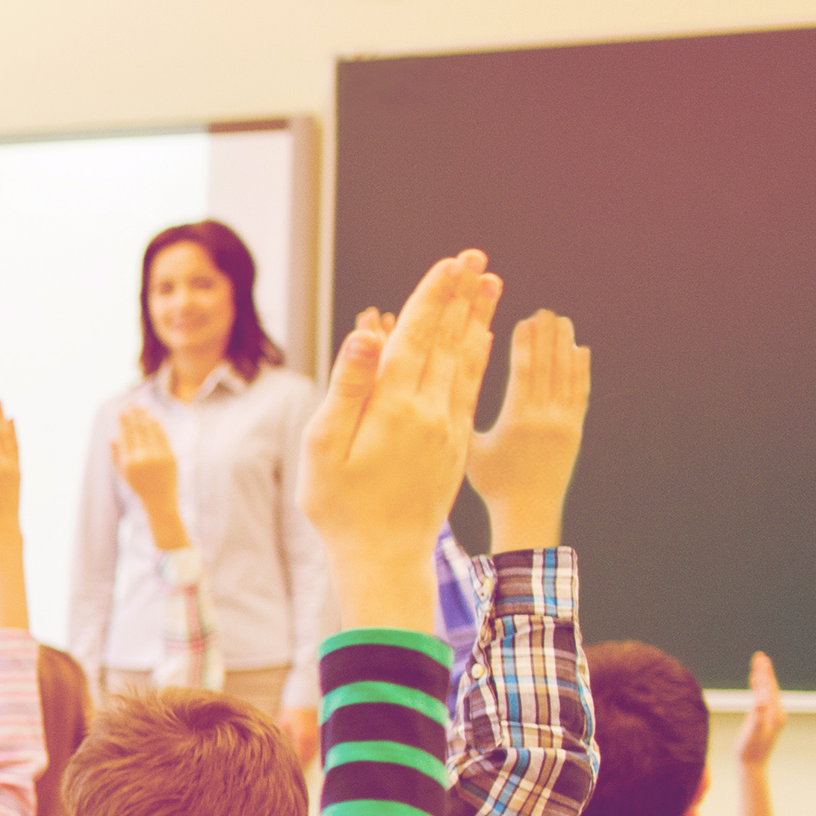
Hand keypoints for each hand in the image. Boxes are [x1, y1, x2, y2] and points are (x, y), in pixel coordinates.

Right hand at [113, 408, 184, 548]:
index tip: (122, 411)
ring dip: (146, 417)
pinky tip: (153, 418)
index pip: (126, 436)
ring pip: (151, 431)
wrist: (160, 500)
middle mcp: (143, 458)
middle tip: (132, 404)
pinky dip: (158, 426)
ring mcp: (158, 457)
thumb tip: (111, 438)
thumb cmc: (139, 487)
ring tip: (142, 407)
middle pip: (138, 430)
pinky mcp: (170, 456)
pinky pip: (163, 437)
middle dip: (135, 415)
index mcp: (129, 462)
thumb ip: (116, 456)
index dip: (124, 422)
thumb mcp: (123, 474)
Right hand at [304, 251, 498, 624]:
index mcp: (395, 407)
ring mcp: (447, 428)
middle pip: (449, 341)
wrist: (384, 556)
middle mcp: (430, 411)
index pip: (418, 337)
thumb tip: (368, 333)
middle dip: (461, 297)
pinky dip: (478, 358)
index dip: (433, 297)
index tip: (449, 263)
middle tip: (478, 259)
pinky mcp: (454, 445)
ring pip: (467, 361)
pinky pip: (471, 389)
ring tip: (490, 285)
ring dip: (477, 319)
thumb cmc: (340, 506)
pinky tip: (484, 340)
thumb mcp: (324, 448)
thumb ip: (348, 387)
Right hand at [465, 309, 588, 551]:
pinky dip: (581, 369)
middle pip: (549, 367)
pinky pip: (580, 392)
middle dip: (548, 336)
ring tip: (562, 321)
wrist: (527, 512)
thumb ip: (462, 417)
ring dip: (566, 345)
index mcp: (517, 421)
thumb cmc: (491, 483)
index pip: (524, 371)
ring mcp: (564, 423)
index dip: (526, 343)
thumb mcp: (469, 450)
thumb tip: (445, 385)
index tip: (525, 318)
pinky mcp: (574, 430)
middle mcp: (545, 418)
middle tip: (545, 311)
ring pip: (567, 375)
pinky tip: (580, 350)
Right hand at [741, 650, 786, 770]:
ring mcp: (772, 716)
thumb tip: (760, 702)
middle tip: (760, 656)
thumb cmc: (749, 750)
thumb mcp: (752, 733)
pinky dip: (759, 688)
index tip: (759, 659)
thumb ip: (757, 717)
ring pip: (768, 691)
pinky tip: (755, 684)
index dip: (763, 673)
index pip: (768, 688)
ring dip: (763, 677)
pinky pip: (763, 698)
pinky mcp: (766, 719)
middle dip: (765, 671)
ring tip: (759, 665)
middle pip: (770, 687)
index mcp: (774, 713)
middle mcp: (776, 713)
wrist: (752, 766)